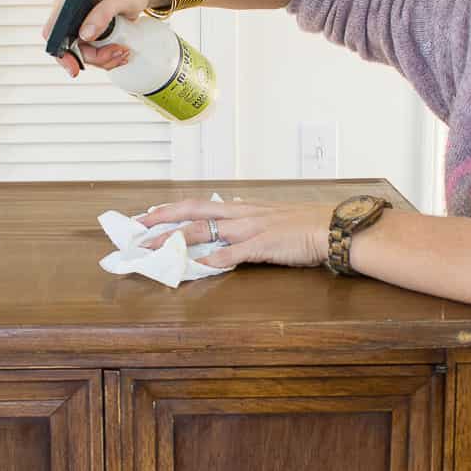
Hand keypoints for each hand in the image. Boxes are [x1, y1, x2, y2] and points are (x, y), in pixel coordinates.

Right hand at [40, 0, 172, 76]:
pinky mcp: (90, 36)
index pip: (53, 31)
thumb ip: (101, 14)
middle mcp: (70, 15)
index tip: (74, 67)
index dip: (60, 52)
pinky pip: (92, 55)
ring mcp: (80, 27)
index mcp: (69, 0)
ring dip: (103, 59)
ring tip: (123, 50)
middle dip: (93, 57)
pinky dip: (106, 59)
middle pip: (69, 49)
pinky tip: (120, 52)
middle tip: (116, 52)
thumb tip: (84, 35)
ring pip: (82, 56)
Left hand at [139, 198, 332, 268]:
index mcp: (243, 208)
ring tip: (155, 248)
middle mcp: (241, 214)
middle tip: (138, 227)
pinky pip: (232, 253)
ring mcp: (250, 228)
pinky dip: (212, 259)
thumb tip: (231, 220)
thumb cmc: (306, 224)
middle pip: (193, 211)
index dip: (173, 208)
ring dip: (176, 238)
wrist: (332, 227)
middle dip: (163, 218)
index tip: (150, 213)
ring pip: (205, 229)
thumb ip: (249, 220)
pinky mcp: (262, 245)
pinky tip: (196, 266)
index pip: (200, 204)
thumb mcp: (272, 217)